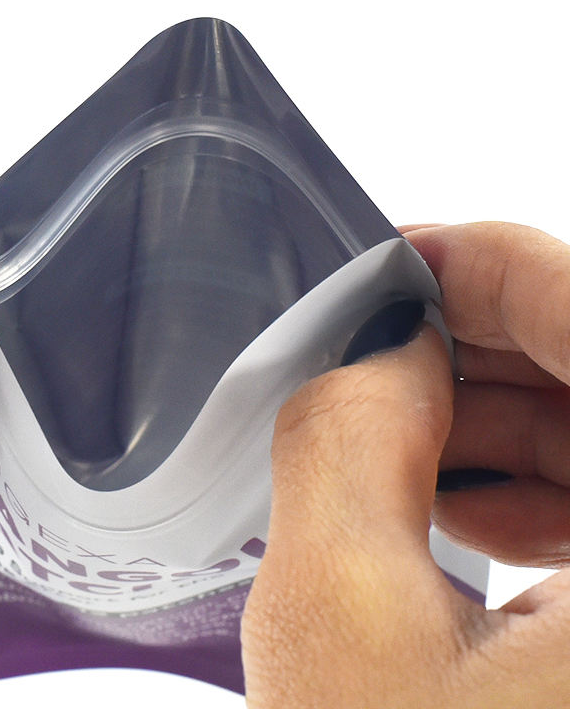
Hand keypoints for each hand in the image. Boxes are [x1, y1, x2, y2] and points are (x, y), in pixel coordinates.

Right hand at [241, 222, 569, 706]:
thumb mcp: (340, 619)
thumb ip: (345, 442)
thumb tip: (374, 348)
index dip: (489, 264)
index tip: (404, 261)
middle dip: (484, 342)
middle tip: (385, 345)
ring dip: (505, 419)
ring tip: (403, 442)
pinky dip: (540, 487)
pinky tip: (460, 510)